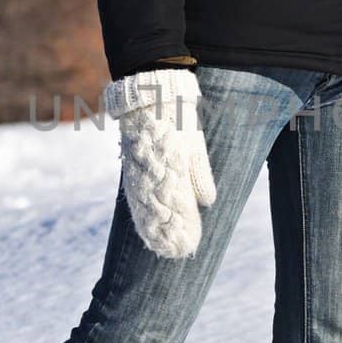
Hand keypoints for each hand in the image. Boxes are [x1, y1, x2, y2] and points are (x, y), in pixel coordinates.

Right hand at [102, 68, 215, 258]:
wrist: (149, 89)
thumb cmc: (176, 114)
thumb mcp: (192, 140)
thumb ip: (198, 172)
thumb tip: (207, 202)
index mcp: (167, 163)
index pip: (173, 203)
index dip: (180, 227)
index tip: (188, 245)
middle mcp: (149, 170)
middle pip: (158, 209)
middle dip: (169, 234)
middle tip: (178, 254)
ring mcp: (138, 169)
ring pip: (145, 206)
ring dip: (154, 230)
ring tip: (162, 249)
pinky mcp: (133, 166)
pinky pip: (136, 196)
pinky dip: (142, 214)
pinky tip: (148, 229)